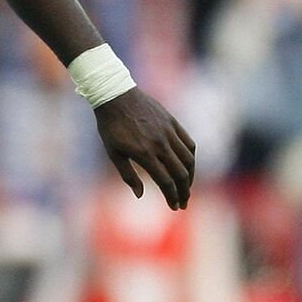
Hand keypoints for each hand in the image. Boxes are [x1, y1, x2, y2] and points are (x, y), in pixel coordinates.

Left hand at [94, 88, 195, 209]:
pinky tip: (188, 166)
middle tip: (183, 203)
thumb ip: (128, 175)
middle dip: (184, 192)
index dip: (172, 196)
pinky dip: (191, 157)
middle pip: (181, 174)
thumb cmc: (110, 126)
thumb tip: (141, 195)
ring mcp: (169, 132)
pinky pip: (189, 143)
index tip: (174, 206)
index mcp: (144, 154)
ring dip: (191, 177)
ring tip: (186, 187)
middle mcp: (160, 144)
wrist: (115, 95)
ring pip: (189, 160)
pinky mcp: (173, 123)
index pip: (166, 181)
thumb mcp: (113, 153)